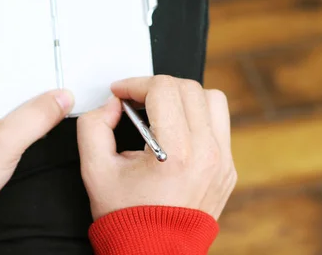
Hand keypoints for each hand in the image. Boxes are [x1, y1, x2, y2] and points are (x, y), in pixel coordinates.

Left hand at [0, 65, 73, 213]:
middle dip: (33, 85)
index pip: (4, 60)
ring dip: (27, 102)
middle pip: (8, 78)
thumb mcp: (6, 140)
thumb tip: (63, 97)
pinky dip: (19, 116)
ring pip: (8, 96)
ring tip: (53, 102)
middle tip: (60, 87)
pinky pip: (3, 112)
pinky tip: (36, 121)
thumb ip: (37, 116)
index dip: (32, 65)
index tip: (56, 68)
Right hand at [77, 75, 235, 219]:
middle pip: (189, 88)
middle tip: (136, 100)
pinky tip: (177, 131)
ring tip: (161, 111)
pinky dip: (198, 117)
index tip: (121, 93)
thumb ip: (94, 126)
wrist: (153, 251)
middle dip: (157, 86)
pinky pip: (219, 124)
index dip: (135, 83)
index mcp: (175, 153)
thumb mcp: (94, 169)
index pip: (163, 89)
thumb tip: (113, 105)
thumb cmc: (127, 217)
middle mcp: (206, 154)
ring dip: (184, 97)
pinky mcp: (227, 168)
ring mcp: (222, 161)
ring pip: (213, 100)